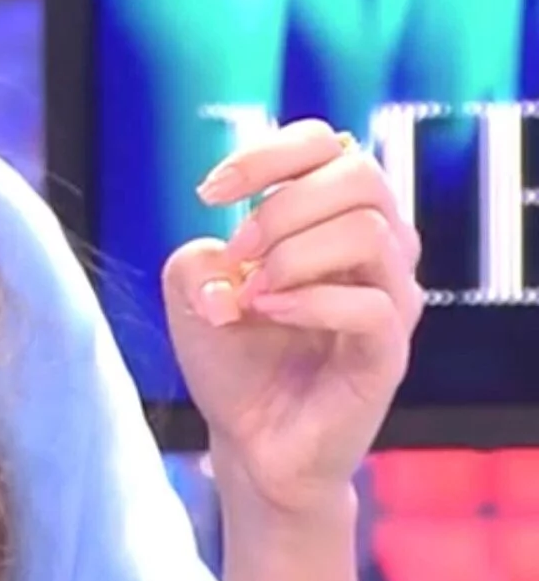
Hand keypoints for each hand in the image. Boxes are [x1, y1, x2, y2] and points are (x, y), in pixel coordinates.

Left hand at [163, 118, 421, 515]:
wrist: (248, 438)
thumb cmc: (230, 353)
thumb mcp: (189, 290)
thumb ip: (196, 257)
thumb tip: (230, 272)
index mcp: (332, 217)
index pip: (325, 143)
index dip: (266, 154)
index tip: (208, 192)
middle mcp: (375, 248)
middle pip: (358, 174)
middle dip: (280, 205)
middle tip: (235, 253)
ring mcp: (391, 298)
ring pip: (370, 231)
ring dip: (291, 252)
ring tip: (251, 290)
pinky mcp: (390, 352)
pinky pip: (373, 305)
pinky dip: (307, 300)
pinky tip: (266, 312)